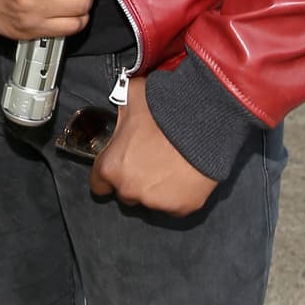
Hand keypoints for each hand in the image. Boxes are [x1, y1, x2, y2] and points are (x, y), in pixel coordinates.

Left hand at [89, 76, 217, 214]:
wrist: (205, 121)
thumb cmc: (166, 109)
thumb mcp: (133, 96)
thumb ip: (121, 104)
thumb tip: (121, 97)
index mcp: (111, 167)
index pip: (99, 185)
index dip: (110, 174)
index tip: (121, 166)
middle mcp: (129, 189)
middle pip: (126, 193)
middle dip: (135, 180)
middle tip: (152, 161)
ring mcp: (156, 202)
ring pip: (151, 201)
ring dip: (157, 188)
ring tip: (172, 166)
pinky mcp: (182, 208)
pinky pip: (176, 206)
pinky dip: (180, 195)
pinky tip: (186, 175)